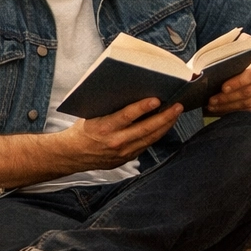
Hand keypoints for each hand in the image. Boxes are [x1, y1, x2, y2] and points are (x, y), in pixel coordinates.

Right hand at [61, 97, 183, 168]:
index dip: (143, 108)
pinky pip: (146, 144)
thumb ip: (110, 108)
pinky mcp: (127, 158)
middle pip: (146, 129)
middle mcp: (115, 141)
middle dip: (164, 116)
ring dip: (165, 125)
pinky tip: (164, 125)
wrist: (73, 154)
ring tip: (175, 113)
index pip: (127, 116)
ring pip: (150, 138)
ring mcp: (123, 152)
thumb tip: (129, 92)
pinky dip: (157, 134)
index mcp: (103, 128)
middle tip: (177, 105)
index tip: (156, 99)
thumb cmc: (82, 130)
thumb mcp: (91, 116)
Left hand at [207, 47, 250, 114]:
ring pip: (250, 103)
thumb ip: (232, 52)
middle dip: (227, 98)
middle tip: (211, 101)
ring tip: (213, 106)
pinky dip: (238, 111)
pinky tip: (224, 109)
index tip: (222, 88)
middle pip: (248, 92)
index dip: (236, 83)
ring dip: (229, 107)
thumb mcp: (245, 46)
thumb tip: (210, 66)